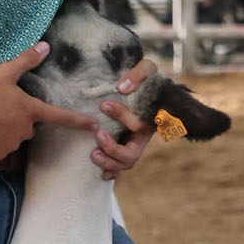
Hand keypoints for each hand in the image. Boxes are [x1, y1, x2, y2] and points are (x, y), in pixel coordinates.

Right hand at [0, 41, 98, 160]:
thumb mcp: (5, 72)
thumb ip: (26, 60)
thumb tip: (45, 45)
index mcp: (30, 110)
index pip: (60, 116)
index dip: (78, 121)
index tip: (94, 127)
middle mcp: (25, 130)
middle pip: (29, 126)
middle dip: (19, 119)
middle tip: (1, 107)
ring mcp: (11, 144)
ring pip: (14, 137)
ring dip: (6, 129)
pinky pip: (0, 148)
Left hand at [91, 55, 157, 177]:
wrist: (150, 92)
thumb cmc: (148, 80)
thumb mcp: (148, 69)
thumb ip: (139, 74)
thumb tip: (122, 88)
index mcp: (150, 119)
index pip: (137, 123)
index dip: (121, 115)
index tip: (104, 105)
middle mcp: (144, 137)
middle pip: (132, 154)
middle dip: (113, 149)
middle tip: (98, 136)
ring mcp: (136, 146)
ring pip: (126, 164)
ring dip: (109, 163)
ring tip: (93, 154)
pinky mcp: (127, 150)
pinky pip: (122, 168)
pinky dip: (113, 172)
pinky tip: (102, 174)